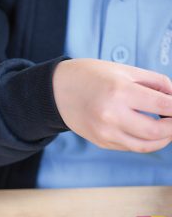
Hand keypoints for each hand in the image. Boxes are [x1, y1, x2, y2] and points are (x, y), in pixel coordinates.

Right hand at [52, 59, 171, 151]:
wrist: (56, 90)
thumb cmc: (92, 75)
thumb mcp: (126, 70)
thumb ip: (157, 83)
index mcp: (120, 91)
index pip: (164, 106)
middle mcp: (111, 115)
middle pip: (158, 131)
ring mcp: (104, 132)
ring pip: (145, 145)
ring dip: (164, 139)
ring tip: (167, 128)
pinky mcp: (100, 141)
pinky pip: (130, 146)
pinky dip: (145, 141)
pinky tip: (149, 131)